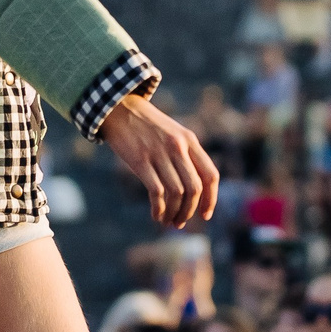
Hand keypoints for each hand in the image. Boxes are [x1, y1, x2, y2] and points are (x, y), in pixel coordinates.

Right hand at [100, 96, 218, 227]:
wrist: (119, 108)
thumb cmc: (147, 126)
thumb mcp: (173, 133)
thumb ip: (186, 155)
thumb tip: (194, 190)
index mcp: (190, 140)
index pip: (210, 175)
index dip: (211, 199)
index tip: (206, 215)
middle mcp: (178, 146)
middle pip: (194, 188)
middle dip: (189, 211)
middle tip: (180, 223)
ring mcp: (159, 153)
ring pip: (176, 193)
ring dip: (173, 213)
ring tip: (167, 221)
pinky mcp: (140, 160)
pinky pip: (157, 192)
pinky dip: (159, 209)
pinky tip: (156, 215)